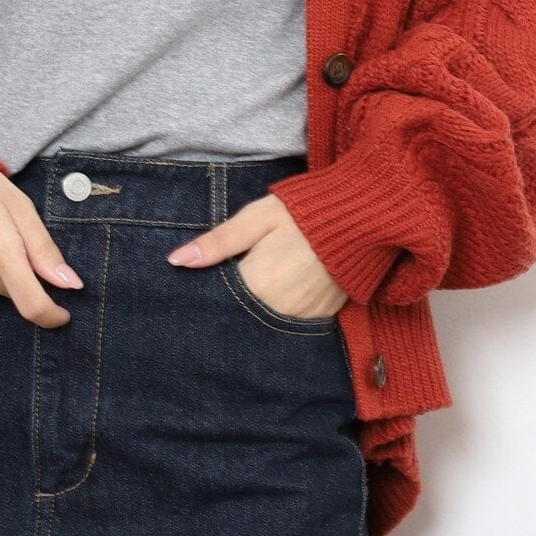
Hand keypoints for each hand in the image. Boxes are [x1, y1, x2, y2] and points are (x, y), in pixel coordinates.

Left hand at [166, 194, 347, 318]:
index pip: (218, 303)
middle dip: (231, 304)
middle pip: (241, 316)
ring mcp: (304, 317)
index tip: (200, 287)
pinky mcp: (323, 316)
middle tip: (233, 281)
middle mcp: (280, 309)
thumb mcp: (256, 218)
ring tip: (262, 281)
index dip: (208, 295)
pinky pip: (292, 322)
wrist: (360, 217)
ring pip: (266, 322)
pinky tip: (281, 290)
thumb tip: (176, 260)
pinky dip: (281, 310)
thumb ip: (217, 242)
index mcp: (258, 284)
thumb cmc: (302, 212)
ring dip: (257, 308)